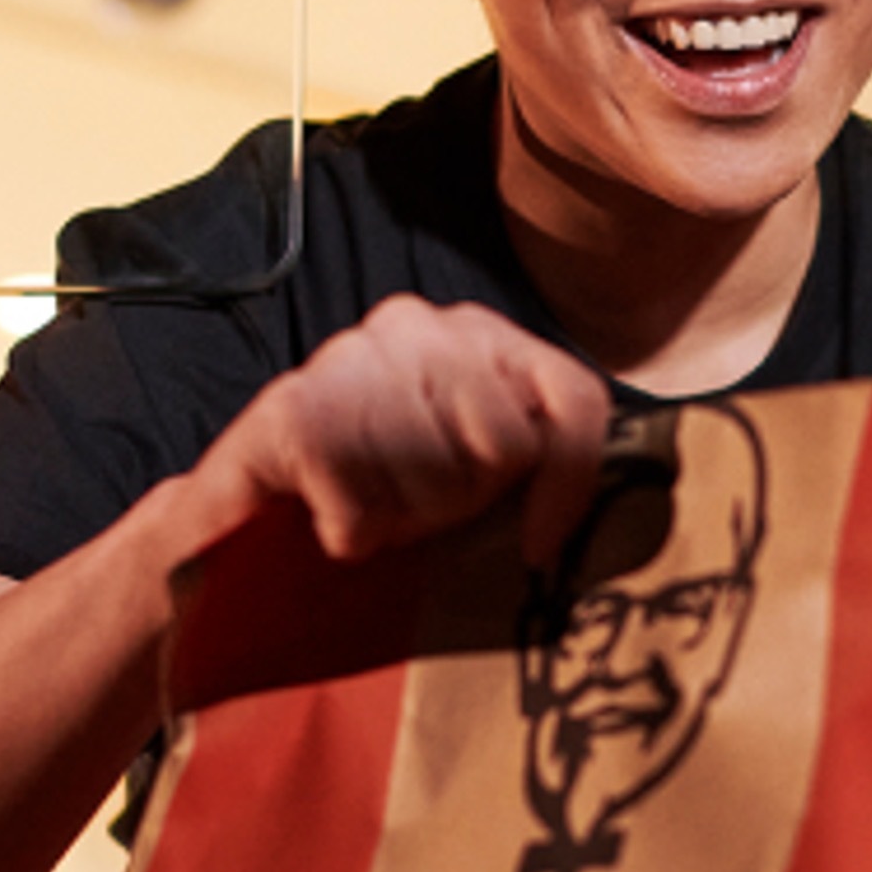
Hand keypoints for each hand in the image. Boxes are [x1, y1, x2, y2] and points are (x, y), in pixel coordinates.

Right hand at [196, 295, 612, 565]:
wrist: (235, 533)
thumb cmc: (376, 506)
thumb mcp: (480, 479)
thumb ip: (542, 463)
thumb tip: (635, 498)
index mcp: (481, 336)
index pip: (573, 395)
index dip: (571, 480)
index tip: (540, 546)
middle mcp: (420, 325)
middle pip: (505, 442)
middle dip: (466, 503)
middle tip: (416, 515)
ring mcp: (351, 356)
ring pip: (436, 473)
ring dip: (403, 520)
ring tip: (372, 515)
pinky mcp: (290, 410)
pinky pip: (362, 501)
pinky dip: (350, 535)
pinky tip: (330, 526)